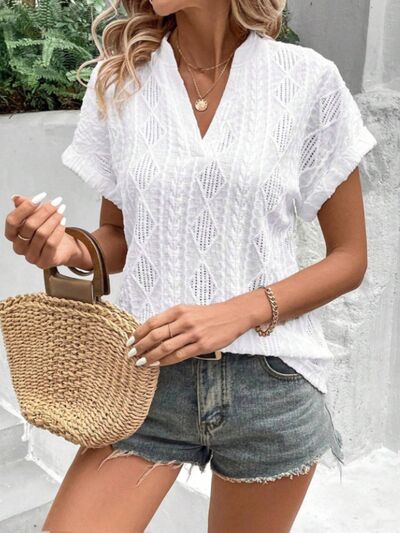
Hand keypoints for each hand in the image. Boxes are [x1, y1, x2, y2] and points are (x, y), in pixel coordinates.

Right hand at [4, 192, 81, 269]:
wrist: (63, 247)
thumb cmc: (46, 229)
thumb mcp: (35, 215)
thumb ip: (24, 206)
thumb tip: (16, 198)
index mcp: (12, 235)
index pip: (12, 220)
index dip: (25, 207)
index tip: (41, 196)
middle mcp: (18, 247)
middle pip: (29, 226)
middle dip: (45, 211)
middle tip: (57, 202)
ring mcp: (30, 257)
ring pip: (42, 234)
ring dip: (53, 219)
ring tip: (62, 210)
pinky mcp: (44, 262)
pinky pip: (51, 244)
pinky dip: (58, 230)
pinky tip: (64, 221)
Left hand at [126, 300, 251, 366]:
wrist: (232, 315)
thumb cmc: (208, 314)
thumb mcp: (188, 310)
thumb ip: (171, 319)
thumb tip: (151, 333)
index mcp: (178, 310)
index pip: (153, 322)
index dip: (139, 332)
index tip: (129, 341)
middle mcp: (184, 321)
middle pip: (156, 335)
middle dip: (141, 346)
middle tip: (131, 354)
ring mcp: (193, 334)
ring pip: (166, 347)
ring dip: (151, 356)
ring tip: (141, 362)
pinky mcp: (202, 345)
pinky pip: (180, 355)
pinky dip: (166, 361)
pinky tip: (158, 364)